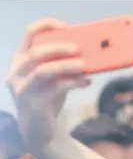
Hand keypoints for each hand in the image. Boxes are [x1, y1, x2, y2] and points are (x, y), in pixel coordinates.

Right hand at [6, 18, 90, 153]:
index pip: (29, 35)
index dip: (47, 26)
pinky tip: (86, 81)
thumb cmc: (48, 100)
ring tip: (84, 65)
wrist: (41, 132)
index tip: (66, 26)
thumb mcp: (54, 79)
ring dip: (65, 66)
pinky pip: (53, 89)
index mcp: (21, 61)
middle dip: (58, 48)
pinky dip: (72, 82)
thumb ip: (64, 66)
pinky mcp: (33, 104)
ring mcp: (22, 89)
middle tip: (79, 48)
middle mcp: (16, 73)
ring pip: (42, 71)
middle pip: (35, 52)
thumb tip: (91, 54)